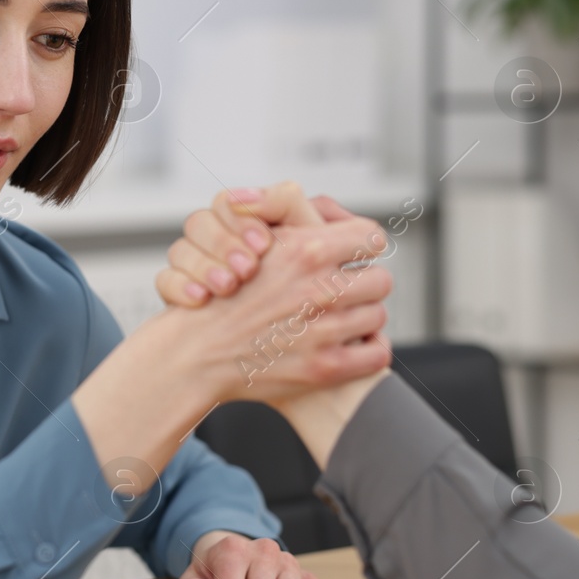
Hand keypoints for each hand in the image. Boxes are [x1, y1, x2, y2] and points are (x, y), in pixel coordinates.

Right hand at [140, 188, 390, 405]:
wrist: (197, 353)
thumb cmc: (222, 296)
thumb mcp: (254, 242)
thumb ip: (290, 216)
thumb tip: (330, 211)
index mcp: (306, 251)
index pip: (371, 237)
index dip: (362, 246)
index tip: (353, 256)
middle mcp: (319, 289)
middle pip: (381, 279)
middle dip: (363, 284)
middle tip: (344, 292)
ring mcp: (325, 330)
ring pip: (377, 316)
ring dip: (361, 318)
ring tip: (339, 320)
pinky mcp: (326, 367)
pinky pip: (376, 354)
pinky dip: (367, 351)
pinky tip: (350, 347)